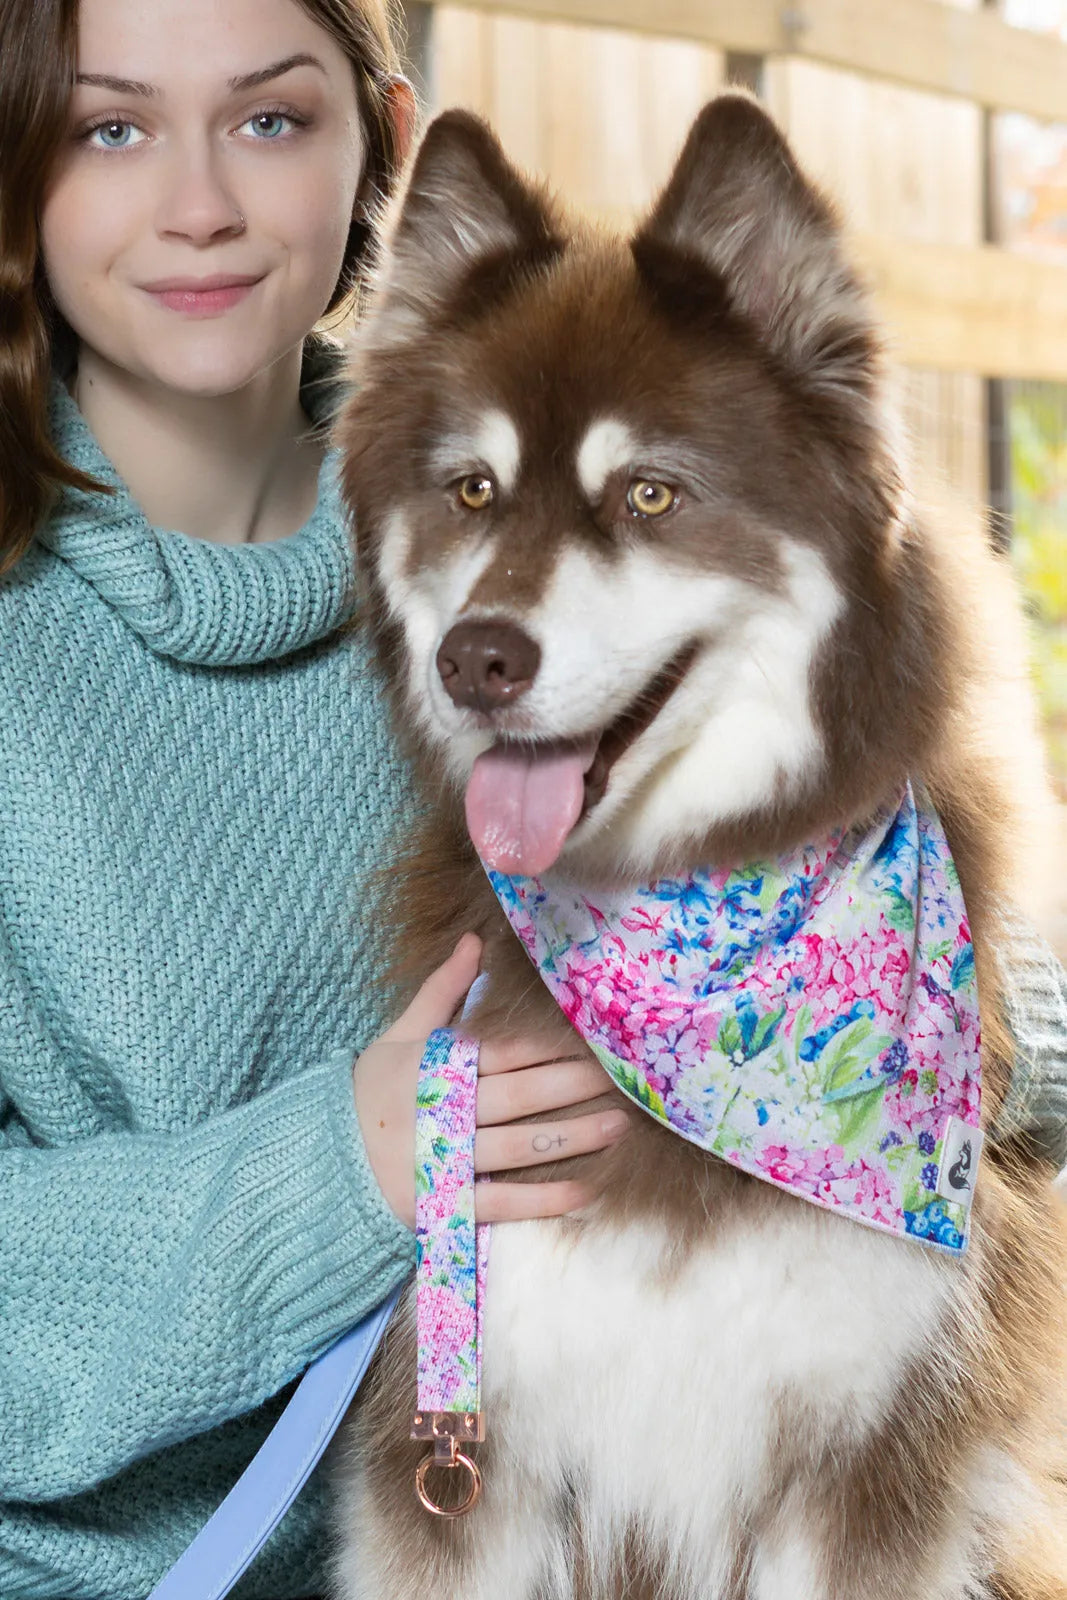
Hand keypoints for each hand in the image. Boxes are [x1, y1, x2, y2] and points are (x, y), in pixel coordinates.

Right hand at [353, 933, 628, 1227]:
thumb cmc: (370, 1091)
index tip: (594, 1037)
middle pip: (521, 1094)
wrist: (324, 1162)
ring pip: (520, 1146)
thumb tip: (475, 941)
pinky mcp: (446, 1205)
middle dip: (575, 1084)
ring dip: (573, 1137)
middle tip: (625, 1077)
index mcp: (433, 1065)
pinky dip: (545, 1199)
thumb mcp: (399, 1036)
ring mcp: (445, 1159)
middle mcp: (443, 1109)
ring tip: (620, 1125)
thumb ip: (441, 991)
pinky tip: (587, 1191)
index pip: (503, 1050)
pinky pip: (503, 1202)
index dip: (550, 1044)